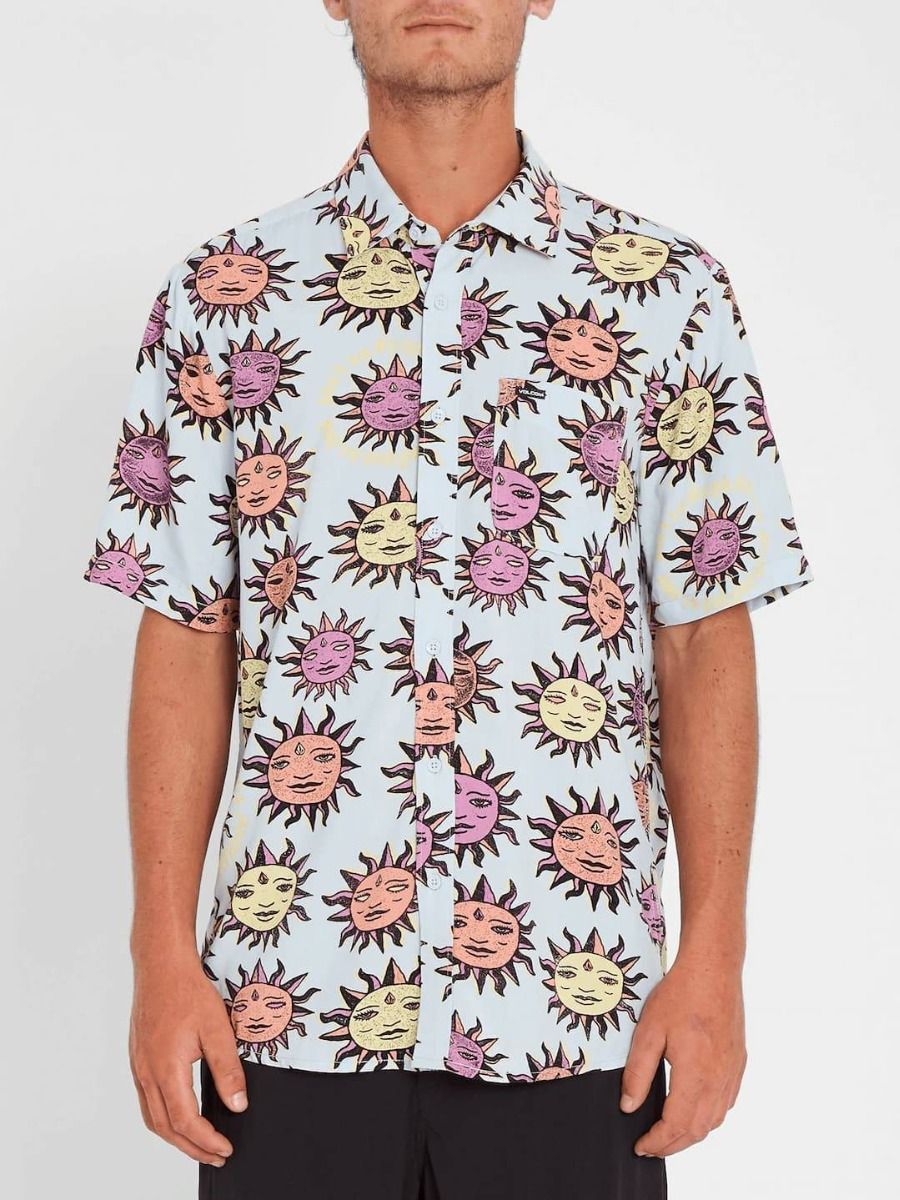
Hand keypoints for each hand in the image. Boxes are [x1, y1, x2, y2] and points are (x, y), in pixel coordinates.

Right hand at [129, 953, 247, 1165]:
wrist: (160, 964)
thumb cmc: (188, 991)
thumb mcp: (218, 1029)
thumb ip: (228, 1070)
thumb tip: (238, 1105)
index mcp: (167, 1070)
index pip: (186, 1121)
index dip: (206, 1141)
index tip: (225, 1149)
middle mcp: (148, 1073)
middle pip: (166, 1128)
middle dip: (192, 1148)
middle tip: (216, 1156)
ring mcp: (140, 1067)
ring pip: (153, 1117)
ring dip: (176, 1137)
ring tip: (199, 1144)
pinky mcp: (139, 1058)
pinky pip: (148, 1100)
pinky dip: (164, 1118)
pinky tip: (180, 1114)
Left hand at [619, 954, 746, 1156]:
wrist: (713, 969)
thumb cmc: (680, 995)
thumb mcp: (649, 1031)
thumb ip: (638, 1072)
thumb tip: (629, 1106)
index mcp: (696, 1075)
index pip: (676, 1125)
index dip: (657, 1142)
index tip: (641, 1147)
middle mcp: (719, 1080)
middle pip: (698, 1130)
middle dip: (673, 1145)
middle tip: (651, 1147)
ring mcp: (732, 1072)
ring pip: (715, 1120)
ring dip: (692, 1134)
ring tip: (669, 1135)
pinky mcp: (738, 1062)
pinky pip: (725, 1102)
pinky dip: (709, 1117)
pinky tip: (694, 1111)